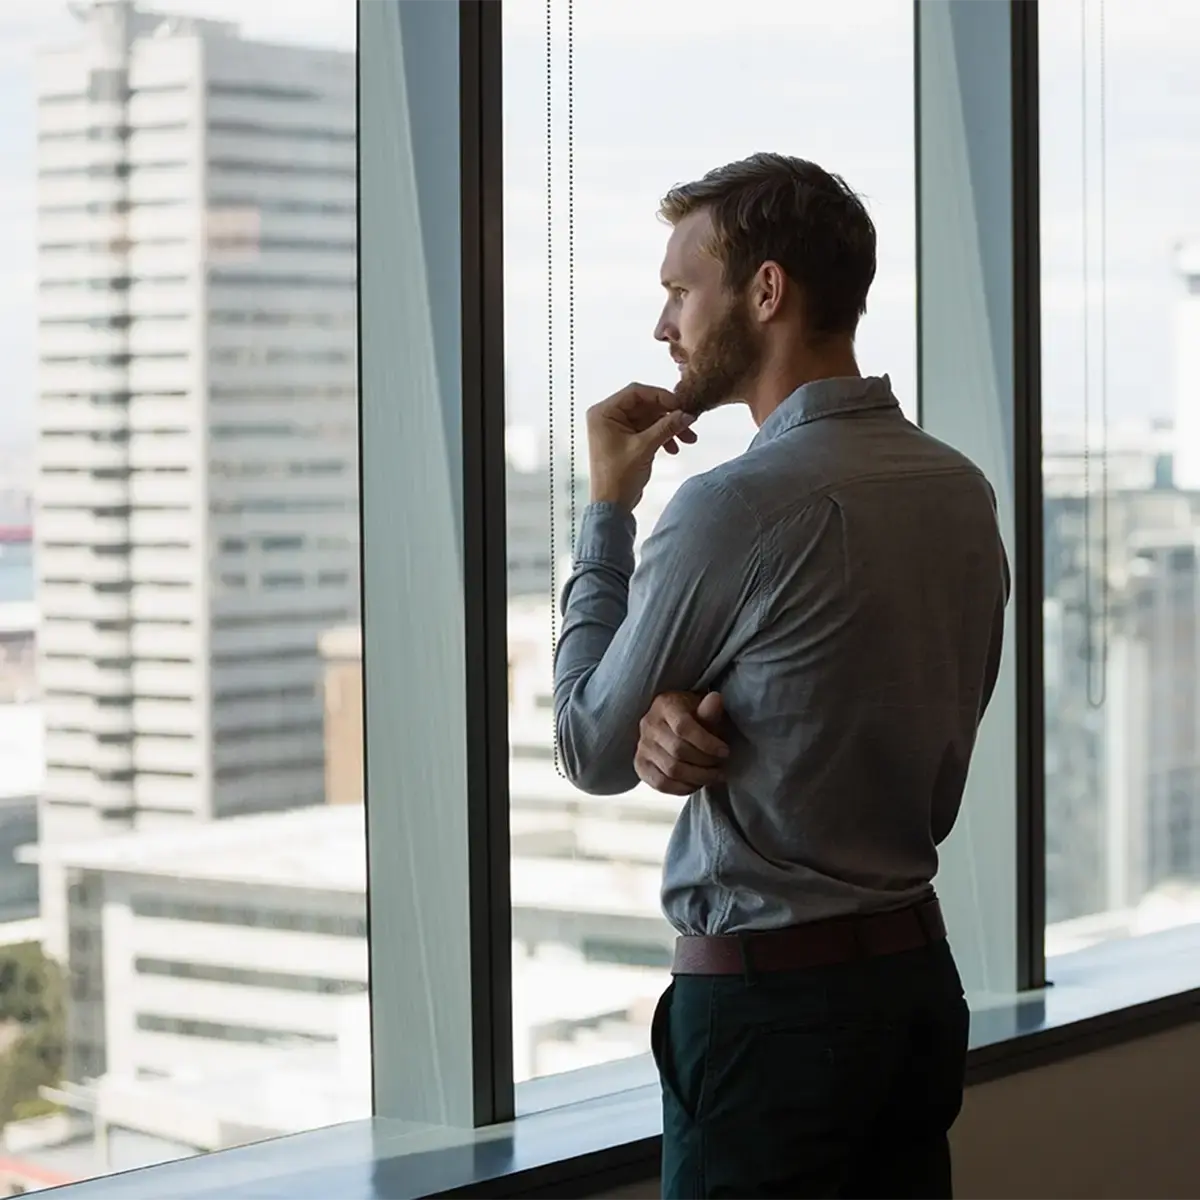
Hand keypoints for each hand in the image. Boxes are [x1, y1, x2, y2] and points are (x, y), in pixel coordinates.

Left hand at [586, 382, 696, 510]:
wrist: (611, 506)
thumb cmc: (618, 477)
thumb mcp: (644, 448)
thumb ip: (666, 427)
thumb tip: (688, 414)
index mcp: (604, 412)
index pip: (636, 392)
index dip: (661, 397)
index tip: (681, 406)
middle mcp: (609, 416)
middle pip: (645, 406)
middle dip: (669, 416)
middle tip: (690, 425)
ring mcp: (617, 428)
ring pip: (650, 419)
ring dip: (669, 427)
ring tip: (688, 440)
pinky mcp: (626, 440)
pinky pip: (648, 431)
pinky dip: (662, 437)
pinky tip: (674, 449)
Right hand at [635, 691, 728, 795]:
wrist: (674, 725)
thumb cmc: (695, 716)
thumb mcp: (705, 709)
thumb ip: (710, 710)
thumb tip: (715, 699)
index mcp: (665, 705)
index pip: (683, 727)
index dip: (707, 743)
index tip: (725, 751)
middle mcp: (648, 724)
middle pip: (678, 751)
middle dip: (705, 762)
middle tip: (721, 766)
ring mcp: (642, 746)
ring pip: (671, 770)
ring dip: (698, 777)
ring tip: (713, 776)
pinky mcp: (640, 765)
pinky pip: (661, 784)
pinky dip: (682, 788)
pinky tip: (697, 784)